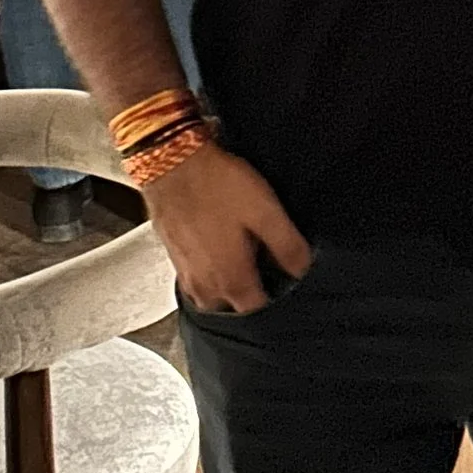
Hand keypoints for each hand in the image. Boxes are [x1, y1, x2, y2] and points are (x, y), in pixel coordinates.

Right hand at [149, 140, 312, 315]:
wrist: (170, 162)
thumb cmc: (217, 184)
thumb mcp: (265, 211)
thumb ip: (287, 245)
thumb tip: (302, 269)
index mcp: (231, 280)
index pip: (257, 309)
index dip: (275, 296)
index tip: (283, 276)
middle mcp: (205, 285)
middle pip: (233, 306)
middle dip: (249, 292)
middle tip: (262, 263)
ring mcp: (185, 272)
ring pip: (211, 294)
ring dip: (227, 283)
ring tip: (240, 254)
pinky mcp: (173, 256)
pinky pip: (195, 277)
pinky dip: (209, 270)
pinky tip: (217, 244)